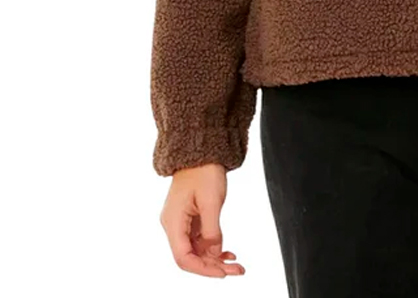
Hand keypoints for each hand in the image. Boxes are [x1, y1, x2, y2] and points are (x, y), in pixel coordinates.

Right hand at [159, 162, 245, 276]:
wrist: (201, 150)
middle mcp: (174, 225)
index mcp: (173, 222)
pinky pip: (200, 240)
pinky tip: (227, 252)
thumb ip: (212, 230)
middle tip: (237, 271)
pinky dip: (213, 247)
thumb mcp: (212, 201)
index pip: (183, 258)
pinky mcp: (190, 218)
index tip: (222, 273)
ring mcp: (181, 222)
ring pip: (196, 251)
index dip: (203, 269)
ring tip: (236, 265)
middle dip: (213, 267)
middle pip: (190, 257)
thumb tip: (214, 254)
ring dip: (215, 259)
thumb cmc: (204, 171)